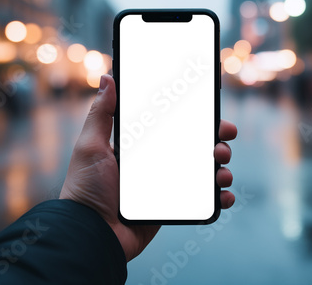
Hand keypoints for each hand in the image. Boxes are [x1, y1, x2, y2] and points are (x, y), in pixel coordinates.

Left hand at [60, 74, 236, 260]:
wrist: (92, 233)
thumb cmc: (86, 189)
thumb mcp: (91, 145)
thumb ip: (101, 113)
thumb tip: (107, 77)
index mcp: (141, 144)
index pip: (173, 123)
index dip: (195, 114)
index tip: (211, 103)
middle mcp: (157, 161)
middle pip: (196, 145)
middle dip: (216, 137)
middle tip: (224, 134)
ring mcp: (168, 184)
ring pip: (206, 170)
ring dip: (222, 165)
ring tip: (221, 168)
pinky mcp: (174, 206)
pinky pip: (205, 200)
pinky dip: (220, 195)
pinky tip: (224, 194)